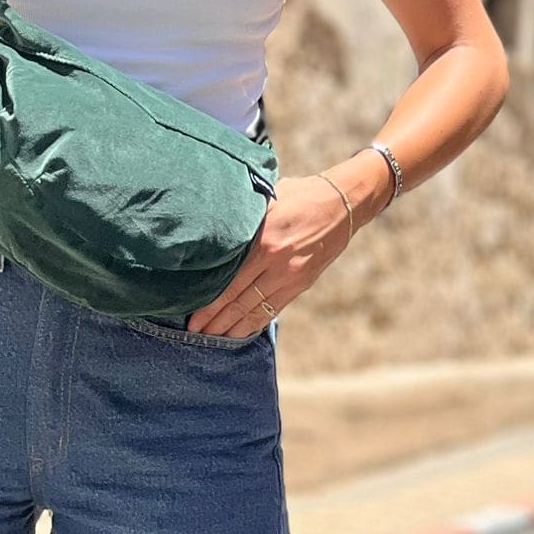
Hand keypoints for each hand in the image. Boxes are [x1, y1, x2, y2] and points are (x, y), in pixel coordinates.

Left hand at [182, 173, 353, 338]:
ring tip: (212, 339)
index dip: (209, 303)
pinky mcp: (302, 284)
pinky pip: (274, 309)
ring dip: (232, 327)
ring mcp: (291, 277)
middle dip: (214, 321)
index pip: (229, 282)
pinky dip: (255, 323)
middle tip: (194, 334)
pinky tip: (240, 332)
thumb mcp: (268, 199)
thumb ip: (243, 220)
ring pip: (255, 310)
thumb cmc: (299, 194)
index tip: (191, 316)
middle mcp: (278, 263)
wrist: (342, 202)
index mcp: (265, 241)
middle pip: (238, 301)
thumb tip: (211, 231)